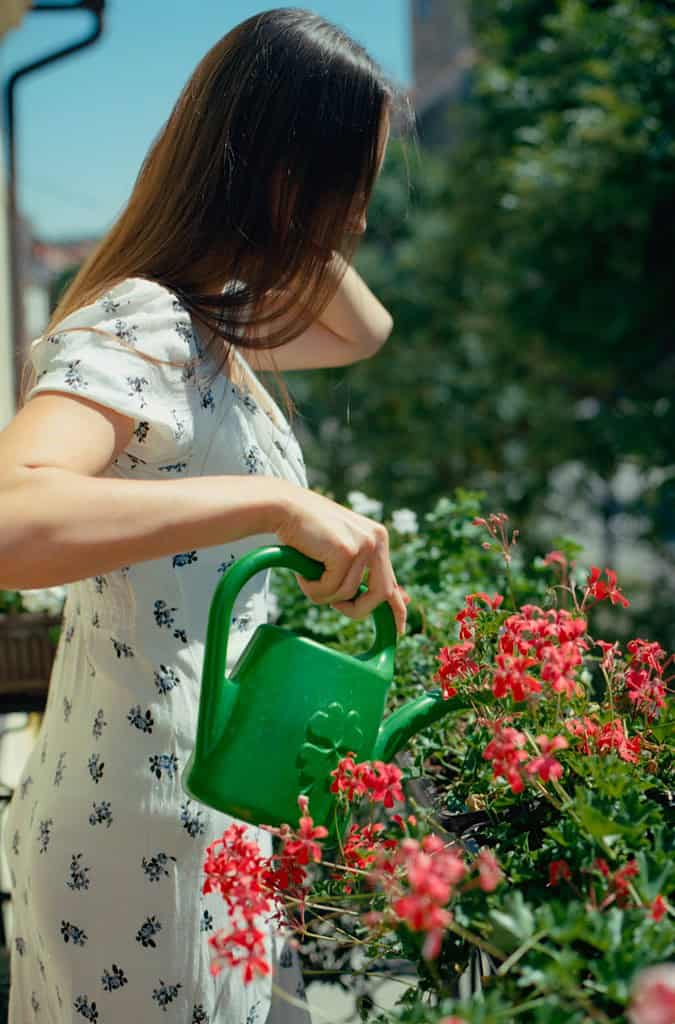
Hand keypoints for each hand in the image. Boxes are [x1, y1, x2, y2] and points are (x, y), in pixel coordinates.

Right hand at [272, 482, 408, 634]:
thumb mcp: (338, 550)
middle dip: (358, 609)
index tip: (399, 630)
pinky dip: (314, 588)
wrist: (285, 507)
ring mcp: (363, 544)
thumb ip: (356, 571)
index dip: (397, 608)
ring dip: (324, 594)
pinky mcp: (346, 551)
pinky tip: (303, 572)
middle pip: (381, 593)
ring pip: (348, 593)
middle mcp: (377, 539)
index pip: (392, 581)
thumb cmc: (306, 531)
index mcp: (378, 538)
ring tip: (308, 578)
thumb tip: (376, 597)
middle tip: (337, 607)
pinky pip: (332, 588)